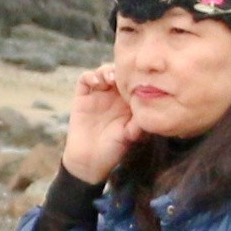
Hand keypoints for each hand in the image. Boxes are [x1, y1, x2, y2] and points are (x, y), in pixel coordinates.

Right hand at [60, 66, 136, 182]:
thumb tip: (147, 110)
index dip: (137, 76)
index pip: (134, 81)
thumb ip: (138, 124)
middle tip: (123, 76)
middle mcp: (114, 96)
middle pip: (119, 72)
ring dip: (107, 70)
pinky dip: (90, 76)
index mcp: (128, 102)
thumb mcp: (130, 136)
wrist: (89, 161)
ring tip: (110, 79)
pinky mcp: (82, 97)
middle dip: (122, 69)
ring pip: (103, 72)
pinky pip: (85, 79)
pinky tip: (96, 82)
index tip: (139, 79)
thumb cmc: (113, 149)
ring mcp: (98, 95)